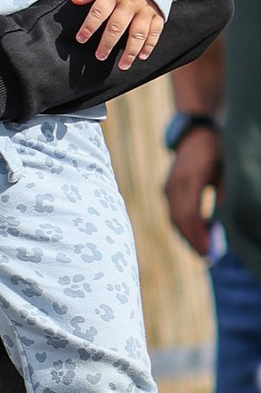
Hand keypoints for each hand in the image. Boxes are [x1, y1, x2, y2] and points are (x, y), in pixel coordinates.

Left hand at [73, 0, 164, 70]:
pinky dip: (149, 46)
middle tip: (100, 56)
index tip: (81, 39)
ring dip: (130, 51)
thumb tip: (75, 1)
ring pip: (138, 33)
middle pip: (117, 26)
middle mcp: (130, 3)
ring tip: (123, 65)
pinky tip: (142, 57)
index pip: (98, 12)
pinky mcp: (158, 14)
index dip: (89, 26)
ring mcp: (145, 10)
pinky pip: (155, 32)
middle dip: (108, 43)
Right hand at [166, 127, 220, 255]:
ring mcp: (168, 188)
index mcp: (189, 179)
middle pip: (179, 220)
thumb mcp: (224, 170)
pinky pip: (174, 213)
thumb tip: (222, 222)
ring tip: (203, 252)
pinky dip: (184, 227)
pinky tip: (196, 237)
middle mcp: (174, 185)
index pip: (189, 213)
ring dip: (187, 236)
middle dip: (192, 240)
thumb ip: (223, 194)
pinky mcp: (168, 191)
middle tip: (207, 258)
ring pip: (174, 219)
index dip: (197, 234)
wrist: (195, 134)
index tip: (208, 250)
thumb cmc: (215, 151)